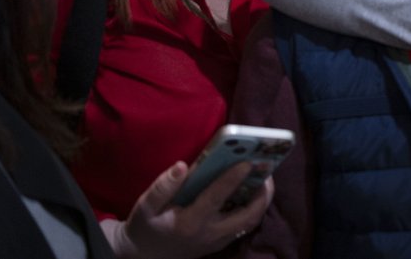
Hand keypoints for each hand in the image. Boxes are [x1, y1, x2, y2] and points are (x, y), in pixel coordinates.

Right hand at [103, 159, 273, 258]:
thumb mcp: (146, 207)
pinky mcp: (220, 242)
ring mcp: (217, 241)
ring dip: (261, 200)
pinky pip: (244, 225)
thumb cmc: (145, 228)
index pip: (216, 198)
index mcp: (190, 222)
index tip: (247, 161)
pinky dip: (253, 208)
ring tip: (265, 177)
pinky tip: (253, 191)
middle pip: (247, 215)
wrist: (143, 256)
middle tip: (267, 169)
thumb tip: (182, 167)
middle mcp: (209, 233)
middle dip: (263, 193)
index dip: (232, 179)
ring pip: (250, 222)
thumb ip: (163, 187)